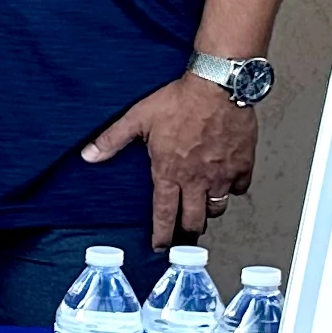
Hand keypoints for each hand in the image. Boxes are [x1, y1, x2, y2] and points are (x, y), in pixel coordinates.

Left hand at [83, 73, 258, 247]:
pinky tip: (226, 186)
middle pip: (194, 220)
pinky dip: (232, 190)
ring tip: (202, 212)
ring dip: (208, 213)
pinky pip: (239, 188)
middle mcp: (196, 179)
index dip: (161, 235)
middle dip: (187, 232)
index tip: (160, 247)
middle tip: (184, 236)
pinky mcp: (243, 164)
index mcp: (169, 172)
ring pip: (217, 208)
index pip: (164, 215)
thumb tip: (88, 155)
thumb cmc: (180, 100)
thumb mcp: (137, 118)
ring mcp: (221, 173)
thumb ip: (112, 140)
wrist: (218, 86)